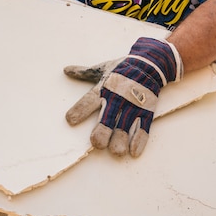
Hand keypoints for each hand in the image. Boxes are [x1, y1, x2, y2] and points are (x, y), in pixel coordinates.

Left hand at [65, 37, 181, 156]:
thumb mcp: (102, 69)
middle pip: (108, 117)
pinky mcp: (146, 110)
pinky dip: (140, 140)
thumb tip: (65, 70)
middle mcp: (117, 97)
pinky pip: (144, 127)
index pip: (89, 100)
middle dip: (102, 131)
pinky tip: (134, 152)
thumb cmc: (122, 68)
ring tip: (116, 151)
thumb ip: (84, 73)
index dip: (80, 110)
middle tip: (97, 143)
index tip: (70, 120)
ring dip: (121, 139)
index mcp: (104, 87)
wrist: (150, 64)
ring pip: (126, 125)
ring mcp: (133, 105)